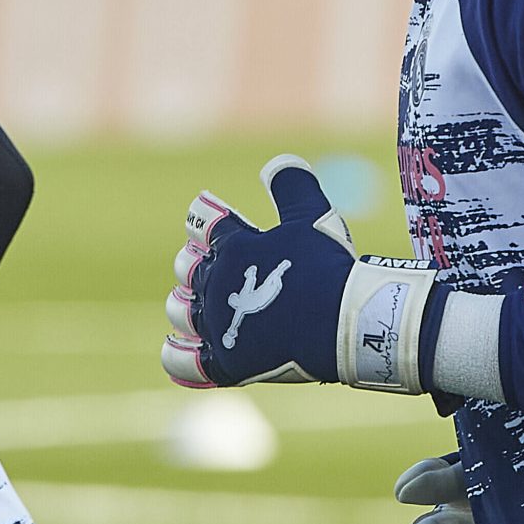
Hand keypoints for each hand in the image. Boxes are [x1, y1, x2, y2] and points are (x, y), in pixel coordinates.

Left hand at [161, 155, 439, 391]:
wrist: (344, 323)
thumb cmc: (328, 268)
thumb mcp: (312, 217)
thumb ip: (293, 185)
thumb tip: (278, 161)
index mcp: (234, 246)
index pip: (203, 224)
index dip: (205, 219)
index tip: (209, 216)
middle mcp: (216, 284)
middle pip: (187, 268)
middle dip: (195, 264)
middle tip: (213, 267)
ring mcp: (217, 324)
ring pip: (180, 310)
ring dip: (185, 305)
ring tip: (196, 306)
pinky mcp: (225, 361)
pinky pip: (182, 362)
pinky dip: (179, 355)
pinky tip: (183, 348)